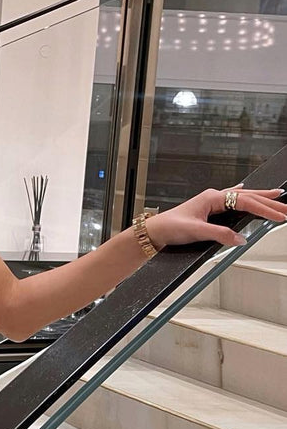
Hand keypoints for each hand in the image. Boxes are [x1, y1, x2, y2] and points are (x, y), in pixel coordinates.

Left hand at [146, 185, 286, 250]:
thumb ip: (219, 234)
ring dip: (259, 197)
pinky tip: (244, 189)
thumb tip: (240, 239)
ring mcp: (211, 202)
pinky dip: (243, 195)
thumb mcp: (196, 232)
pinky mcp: (209, 209)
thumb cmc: (171, 227)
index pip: (244, 202)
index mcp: (212, 198)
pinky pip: (231, 198)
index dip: (264, 209)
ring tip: (277, 196)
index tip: (279, 216)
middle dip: (269, 202)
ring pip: (241, 196)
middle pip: (247, 197)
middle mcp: (213, 197)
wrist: (155, 231)